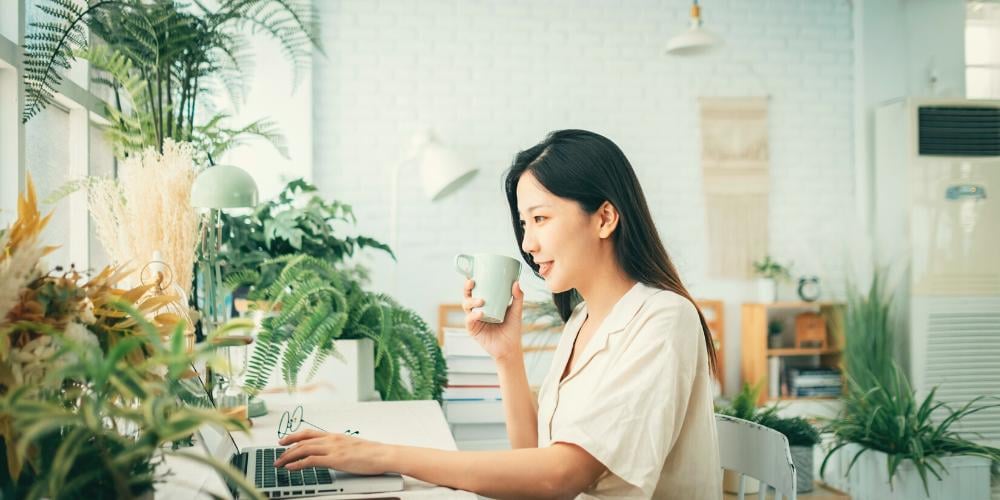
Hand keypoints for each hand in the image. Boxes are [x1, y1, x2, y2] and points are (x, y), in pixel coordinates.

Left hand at [273, 429, 392, 474]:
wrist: (382, 454)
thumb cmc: (372, 453)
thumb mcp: (351, 447)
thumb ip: (340, 448)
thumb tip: (333, 454)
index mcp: (335, 436)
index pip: (309, 433)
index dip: (294, 436)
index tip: (284, 441)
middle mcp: (331, 439)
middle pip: (302, 441)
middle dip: (287, 449)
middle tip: (277, 455)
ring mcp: (332, 448)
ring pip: (303, 449)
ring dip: (288, 457)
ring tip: (279, 463)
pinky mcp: (335, 459)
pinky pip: (311, 460)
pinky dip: (298, 464)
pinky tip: (291, 468)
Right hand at [462, 280, 523, 362]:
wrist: (510, 348)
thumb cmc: (512, 329)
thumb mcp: (516, 311)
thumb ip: (517, 297)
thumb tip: (516, 282)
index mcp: (485, 304)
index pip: (476, 290)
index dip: (471, 282)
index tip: (473, 273)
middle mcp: (477, 310)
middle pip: (467, 296)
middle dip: (466, 288)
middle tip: (472, 282)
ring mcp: (474, 320)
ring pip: (466, 306)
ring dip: (471, 301)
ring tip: (481, 301)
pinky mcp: (473, 330)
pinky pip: (469, 320)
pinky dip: (474, 315)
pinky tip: (481, 313)